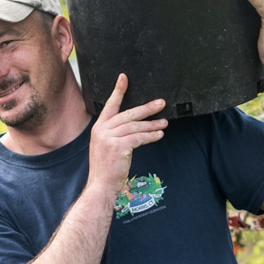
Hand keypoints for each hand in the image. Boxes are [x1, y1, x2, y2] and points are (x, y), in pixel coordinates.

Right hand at [87, 74, 165, 204]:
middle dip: (146, 108)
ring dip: (152, 125)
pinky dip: (151, 136)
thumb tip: (135, 125)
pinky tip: (159, 135)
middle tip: (160, 103)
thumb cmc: (106, 168)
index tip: (124, 77)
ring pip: (136, 126)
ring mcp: (109, 138)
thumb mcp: (105, 146)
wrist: (101, 185)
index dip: (118, 90)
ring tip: (164, 123)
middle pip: (128, 114)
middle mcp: (102, 130)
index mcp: (99, 127)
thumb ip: (115, 133)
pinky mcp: (118, 147)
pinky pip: (139, 138)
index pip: (110, 105)